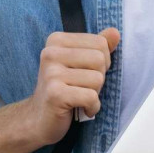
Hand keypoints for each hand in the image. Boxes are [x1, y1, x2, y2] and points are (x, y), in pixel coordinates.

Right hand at [22, 27, 119, 146]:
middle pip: (100, 59)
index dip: (102, 61)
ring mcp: (51, 74)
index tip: (85, 72)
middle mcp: (51, 53)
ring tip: (79, 97)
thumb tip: (115, 32)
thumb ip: (98, 47)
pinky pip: (91, 97)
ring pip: (98, 79)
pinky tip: (82, 109)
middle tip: (82, 87)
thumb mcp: (80, 63)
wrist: (38, 119)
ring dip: (95, 93)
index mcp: (56, 40)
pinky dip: (92, 107)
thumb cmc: (63, 89)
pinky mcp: (55, 94)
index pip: (100, 42)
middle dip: (99, 77)